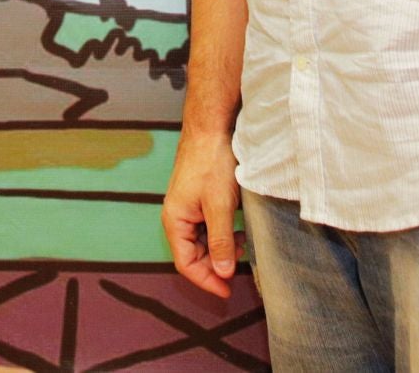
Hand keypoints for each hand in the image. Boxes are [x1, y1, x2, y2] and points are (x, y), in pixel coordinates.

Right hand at [162, 127, 241, 296]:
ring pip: (202, 240)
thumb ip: (220, 241)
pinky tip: (239, 230)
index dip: (207, 281)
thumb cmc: (211, 163)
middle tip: (241, 269)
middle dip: (216, 265)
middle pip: (193, 254)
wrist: (210, 127)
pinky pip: (207, 226)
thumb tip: (222, 273)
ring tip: (244, 246)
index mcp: (175, 220)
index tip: (228, 291)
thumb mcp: (219, 206)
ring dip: (222, 249)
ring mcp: (187, 207)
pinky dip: (223, 234)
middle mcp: (177, 216)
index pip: (186, 264)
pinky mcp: (198, 198)